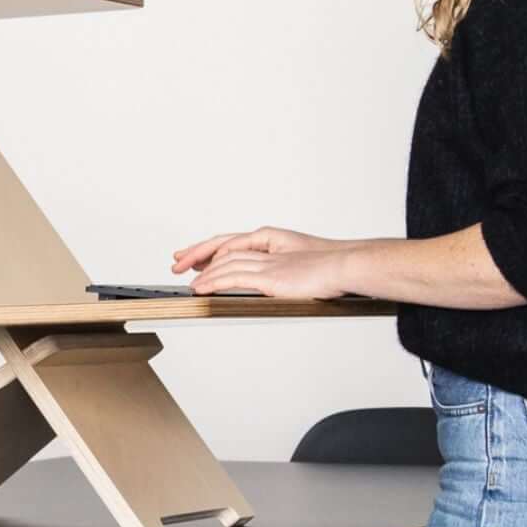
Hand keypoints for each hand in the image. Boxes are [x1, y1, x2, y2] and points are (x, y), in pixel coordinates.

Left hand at [191, 246, 356, 299]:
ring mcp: (267, 261)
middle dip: (197, 255)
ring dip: (204, 273)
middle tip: (178, 262)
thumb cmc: (332, 267)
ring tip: (188, 283)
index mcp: (274, 240)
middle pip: (222, 247)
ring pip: (225, 263)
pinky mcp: (270, 276)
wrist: (348, 266)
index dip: (209, 247)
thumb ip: (279, 267)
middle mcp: (267, 246)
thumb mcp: (300, 264)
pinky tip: (201, 287)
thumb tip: (266, 279)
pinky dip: (213, 282)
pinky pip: (233, 277)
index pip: (232, 241)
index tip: (192, 254)